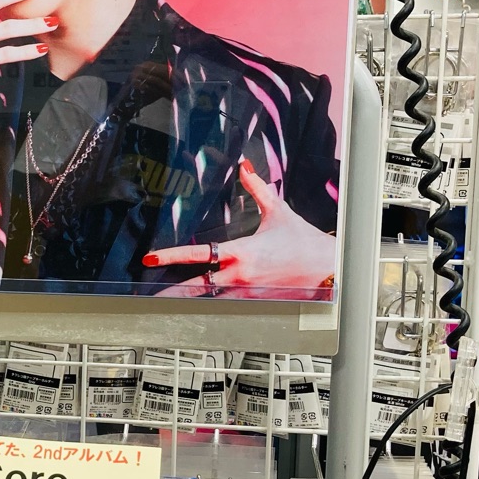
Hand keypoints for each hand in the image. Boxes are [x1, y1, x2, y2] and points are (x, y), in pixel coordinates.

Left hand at [142, 160, 335, 297]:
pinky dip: (213, 305)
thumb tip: (245, 168)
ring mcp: (247, 293)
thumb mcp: (278, 212)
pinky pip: (228, 305)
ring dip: (190, 302)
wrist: (329, 269)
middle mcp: (240, 276)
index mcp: (241, 252)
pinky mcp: (256, 303)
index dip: (171, 256)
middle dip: (172, 292)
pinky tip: (197, 310)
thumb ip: (258, 189)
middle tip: (148, 296)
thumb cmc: (305, 242)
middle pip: (197, 287)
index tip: (151, 259)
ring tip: (165, 305)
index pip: (199, 254)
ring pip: (210, 300)